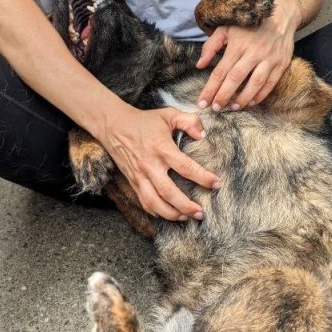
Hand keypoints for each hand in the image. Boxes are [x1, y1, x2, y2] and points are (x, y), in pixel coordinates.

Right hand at [101, 106, 219, 221]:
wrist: (114, 126)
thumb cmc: (145, 121)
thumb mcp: (169, 114)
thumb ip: (189, 121)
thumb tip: (203, 135)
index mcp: (161, 148)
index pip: (185, 167)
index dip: (203, 177)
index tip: (217, 184)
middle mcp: (150, 165)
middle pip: (168, 192)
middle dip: (186, 206)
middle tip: (201, 213)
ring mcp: (139, 176)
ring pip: (154, 202)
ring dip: (171, 214)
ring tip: (186, 217)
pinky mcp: (133, 182)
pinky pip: (144, 202)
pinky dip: (156, 212)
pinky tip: (168, 214)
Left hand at [195, 0, 298, 109]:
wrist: (281, 12)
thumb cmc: (249, 22)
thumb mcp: (226, 27)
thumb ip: (211, 46)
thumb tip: (199, 65)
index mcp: (237, 44)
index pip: (220, 71)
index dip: (210, 89)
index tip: (202, 102)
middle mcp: (253, 52)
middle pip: (236, 79)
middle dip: (223, 96)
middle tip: (215, 109)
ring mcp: (269, 59)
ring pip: (255, 84)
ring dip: (243, 99)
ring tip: (233, 108)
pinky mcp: (281, 63)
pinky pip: (270, 83)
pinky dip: (261, 95)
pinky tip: (251, 102)